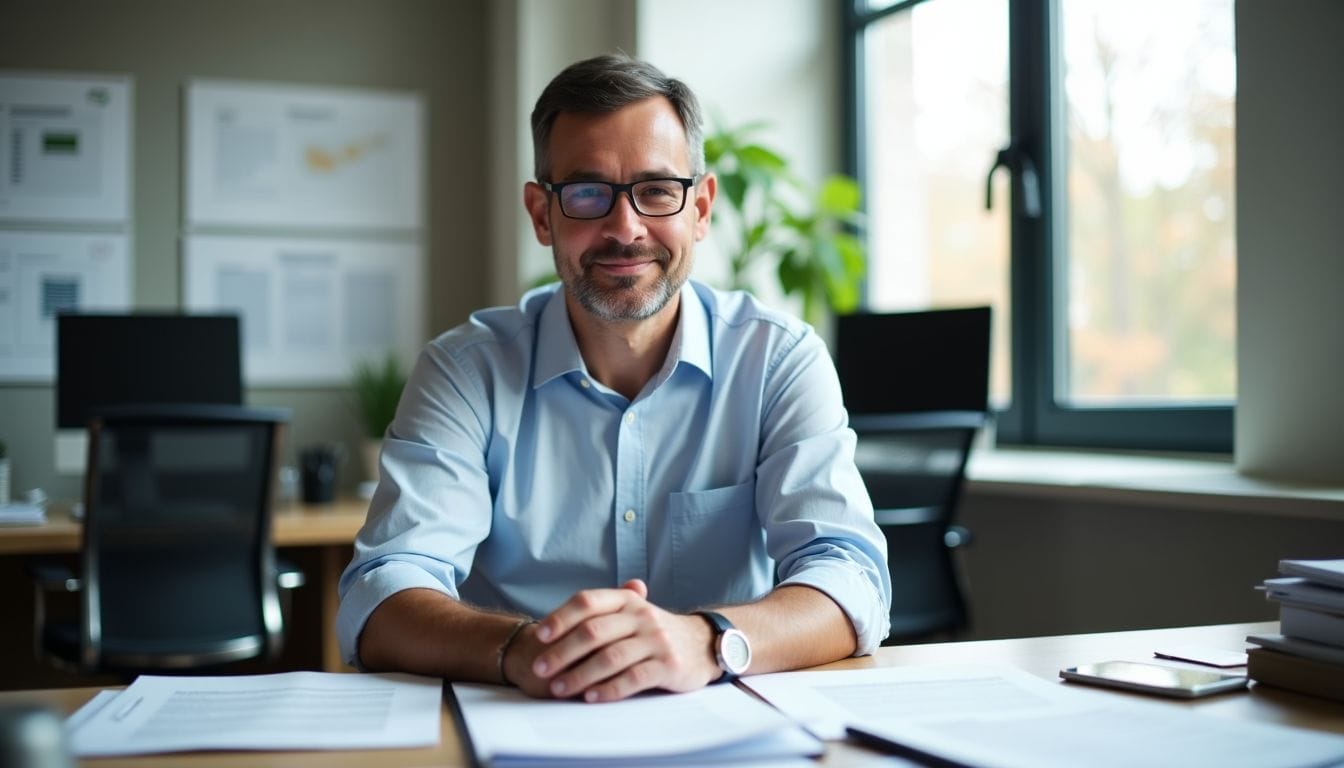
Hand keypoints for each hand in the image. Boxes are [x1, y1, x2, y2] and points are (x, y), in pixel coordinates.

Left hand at [527, 579, 719, 701]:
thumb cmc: (655, 632)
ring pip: (611, 657)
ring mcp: (656, 640)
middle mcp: (641, 616)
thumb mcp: (632, 612)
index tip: (540, 635)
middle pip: (593, 631)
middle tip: (540, 669)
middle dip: (562, 652)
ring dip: (580, 675)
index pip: (587, 601)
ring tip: (559, 688)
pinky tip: (591, 697)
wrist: (703, 644)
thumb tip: (549, 624)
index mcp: (626, 600)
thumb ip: (598, 612)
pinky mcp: (668, 665)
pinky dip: (609, 689)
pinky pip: (634, 677)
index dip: (561, 617)